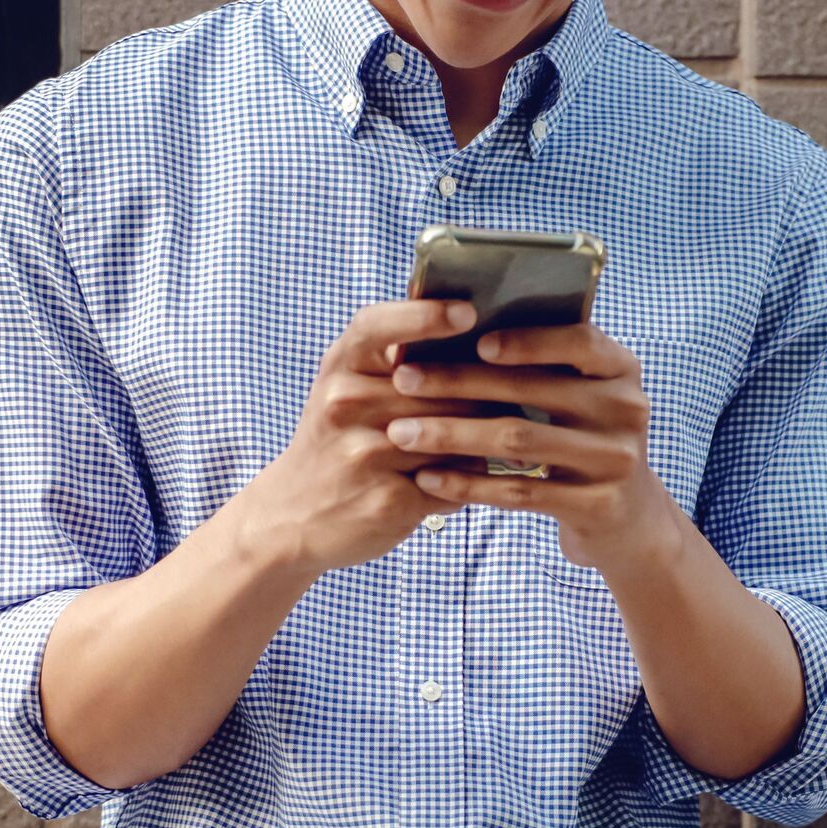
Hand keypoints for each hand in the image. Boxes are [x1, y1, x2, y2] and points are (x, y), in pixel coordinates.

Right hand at [233, 298, 501, 577]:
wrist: (292, 515)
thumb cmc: (337, 437)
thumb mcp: (346, 384)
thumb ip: (393, 354)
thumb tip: (471, 322)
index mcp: (339, 366)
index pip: (381, 326)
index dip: (426, 317)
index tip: (469, 312)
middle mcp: (346, 405)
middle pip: (440, 385)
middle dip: (487, 387)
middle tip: (534, 384)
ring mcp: (365, 454)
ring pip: (454, 434)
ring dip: (489, 434)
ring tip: (520, 430)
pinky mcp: (388, 501)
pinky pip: (454, 481)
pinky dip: (474, 479)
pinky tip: (488, 477)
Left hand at [378, 323, 682, 579]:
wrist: (627, 518)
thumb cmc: (581, 438)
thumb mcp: (579, 396)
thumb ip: (538, 364)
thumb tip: (453, 323)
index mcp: (620, 369)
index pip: (579, 341)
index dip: (528, 340)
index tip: (474, 340)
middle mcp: (626, 409)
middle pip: (533, 391)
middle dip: (459, 383)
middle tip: (403, 379)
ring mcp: (615, 460)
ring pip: (518, 441)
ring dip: (451, 434)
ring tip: (401, 432)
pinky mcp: (596, 505)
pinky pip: (519, 492)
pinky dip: (468, 483)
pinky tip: (428, 476)